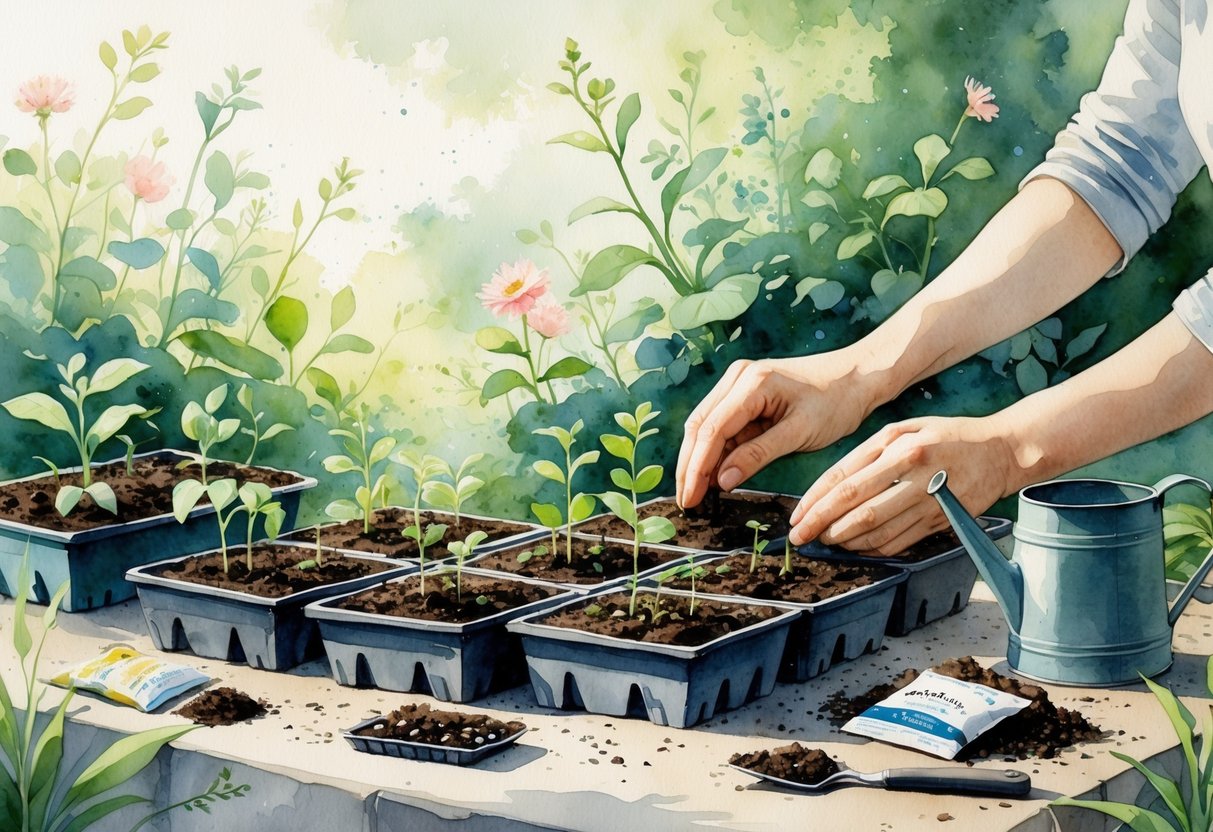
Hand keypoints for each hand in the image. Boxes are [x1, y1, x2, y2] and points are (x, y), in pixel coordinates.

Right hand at [676, 354, 870, 508]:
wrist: (859, 376)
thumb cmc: (836, 402)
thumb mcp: (800, 432)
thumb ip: (758, 454)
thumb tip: (721, 481)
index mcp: (752, 383)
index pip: (712, 430)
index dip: (697, 467)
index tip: (691, 498)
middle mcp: (737, 377)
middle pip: (700, 426)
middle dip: (690, 466)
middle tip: (687, 501)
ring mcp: (739, 382)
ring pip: (706, 425)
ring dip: (699, 459)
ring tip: (696, 493)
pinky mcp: (745, 392)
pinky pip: (722, 424)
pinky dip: (716, 450)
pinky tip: (713, 475)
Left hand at [787, 416, 1015, 552]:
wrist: (1002, 451)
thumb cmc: (947, 437)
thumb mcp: (906, 428)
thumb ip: (869, 451)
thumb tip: (834, 484)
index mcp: (900, 445)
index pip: (845, 479)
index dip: (816, 502)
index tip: (797, 517)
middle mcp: (914, 472)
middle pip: (857, 506)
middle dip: (822, 525)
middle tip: (801, 536)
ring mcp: (930, 499)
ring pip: (876, 529)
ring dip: (845, 540)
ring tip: (826, 542)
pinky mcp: (942, 519)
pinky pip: (899, 541)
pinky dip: (873, 548)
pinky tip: (856, 548)